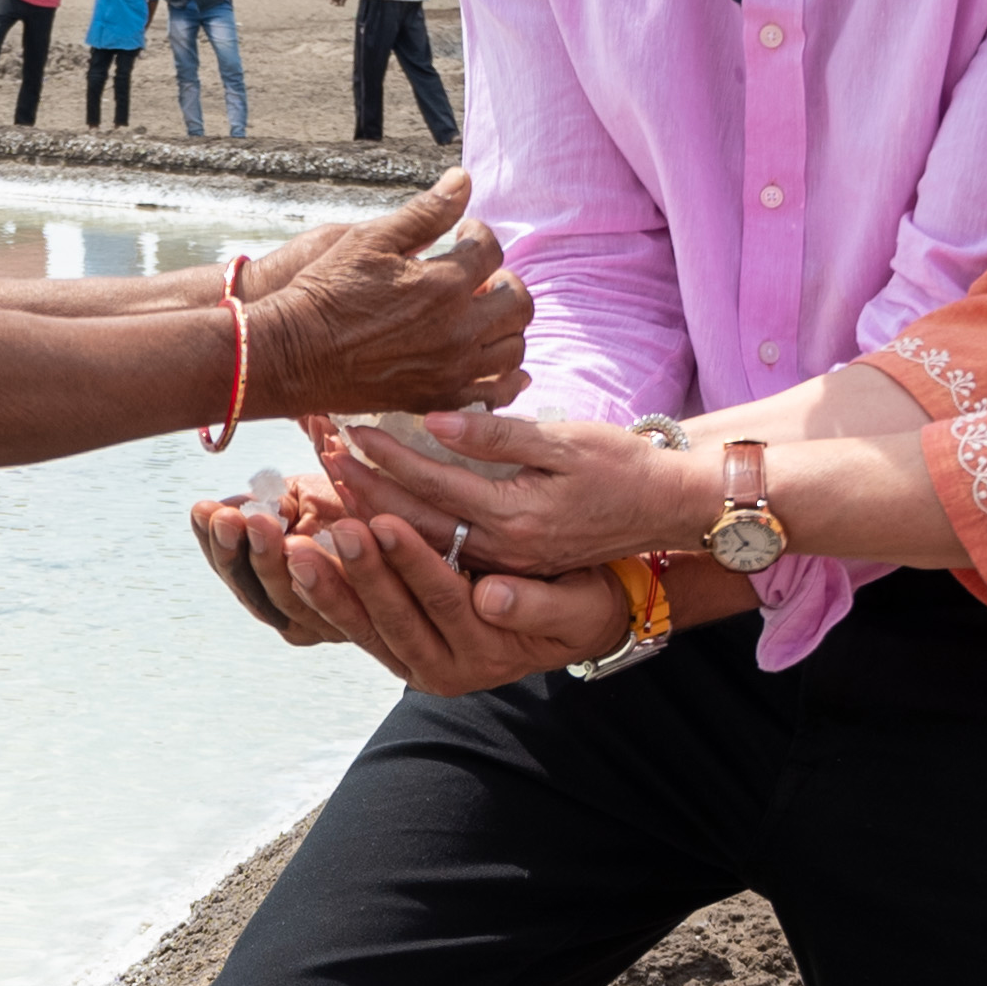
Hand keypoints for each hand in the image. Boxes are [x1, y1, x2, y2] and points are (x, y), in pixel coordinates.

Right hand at [187, 464, 357, 642]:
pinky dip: (321, 580)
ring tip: (260, 523)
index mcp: (273, 578)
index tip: (202, 509)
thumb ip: (272, 499)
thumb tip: (228, 498)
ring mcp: (328, 624)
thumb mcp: (310, 497)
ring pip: (288, 602)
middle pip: (252, 589)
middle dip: (237, 550)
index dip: (212, 541)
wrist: (431, 529)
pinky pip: (338, 610)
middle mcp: (295, 610)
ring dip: (271, 561)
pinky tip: (303, 546)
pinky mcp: (367, 630)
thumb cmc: (366, 509)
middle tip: (233, 517)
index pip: (232, 565)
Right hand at [246, 172, 529, 417]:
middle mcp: (458, 329)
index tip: (462, 236)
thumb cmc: (326, 291)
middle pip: (517, 302)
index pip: (491, 250)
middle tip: (483, 276)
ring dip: (506, 326)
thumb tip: (464, 179)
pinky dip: (503, 378)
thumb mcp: (369, 238)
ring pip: (513, 348)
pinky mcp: (439, 399)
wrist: (293, 353)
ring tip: (483, 315)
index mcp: (444, 283)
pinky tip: (489, 360)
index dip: (479, 235)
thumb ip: (425, 211)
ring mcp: (451, 370)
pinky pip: (494, 393)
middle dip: (504, 281)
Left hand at [281, 507, 640, 694]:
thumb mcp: (578, 605)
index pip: (446, 600)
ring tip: (298, 548)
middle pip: (397, 615)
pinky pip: (358, 628)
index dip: (413, 561)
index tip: (384, 521)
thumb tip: (492, 598)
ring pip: (368, 625)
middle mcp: (449, 669)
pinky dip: (326, 597)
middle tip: (334, 525)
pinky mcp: (399, 657)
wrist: (572, 625)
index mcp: (491, 652)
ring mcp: (419, 668)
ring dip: (331, 587)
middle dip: (362, 570)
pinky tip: (298, 565)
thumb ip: (539, 605)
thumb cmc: (578, 602)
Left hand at [322, 404, 711, 579]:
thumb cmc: (621, 465)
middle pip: (413, 520)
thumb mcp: (565, 440)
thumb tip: (434, 419)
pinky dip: (401, 532)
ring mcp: (503, 564)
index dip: (385, 457)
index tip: (347, 429)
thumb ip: (498, 435)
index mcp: (516, 516)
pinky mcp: (506, 566)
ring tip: (331, 481)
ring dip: (372, 512)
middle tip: (321, 453)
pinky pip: (440, 552)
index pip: (432, 484)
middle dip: (362, 487)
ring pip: (421, 541)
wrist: (666, 509)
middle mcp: (503, 549)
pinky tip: (370, 514)